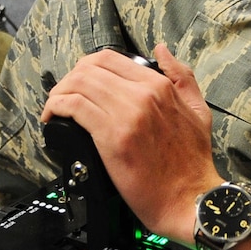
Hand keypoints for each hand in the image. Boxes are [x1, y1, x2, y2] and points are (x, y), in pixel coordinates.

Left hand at [41, 43, 219, 245]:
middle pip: (90, 68)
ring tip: (54, 107)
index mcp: (159, 86)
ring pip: (78, 85)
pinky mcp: (112, 137)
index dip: (86, 66)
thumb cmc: (192, 162)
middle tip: (62, 95)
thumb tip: (162, 51)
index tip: (79, 81)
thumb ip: (182, 76)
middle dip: (69, 78)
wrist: (190, 198)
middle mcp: (142, 94)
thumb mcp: (198, 110)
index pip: (110, 58)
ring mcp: (127, 114)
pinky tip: (52, 117)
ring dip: (58, 93)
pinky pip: (74, 108)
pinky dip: (56, 108)